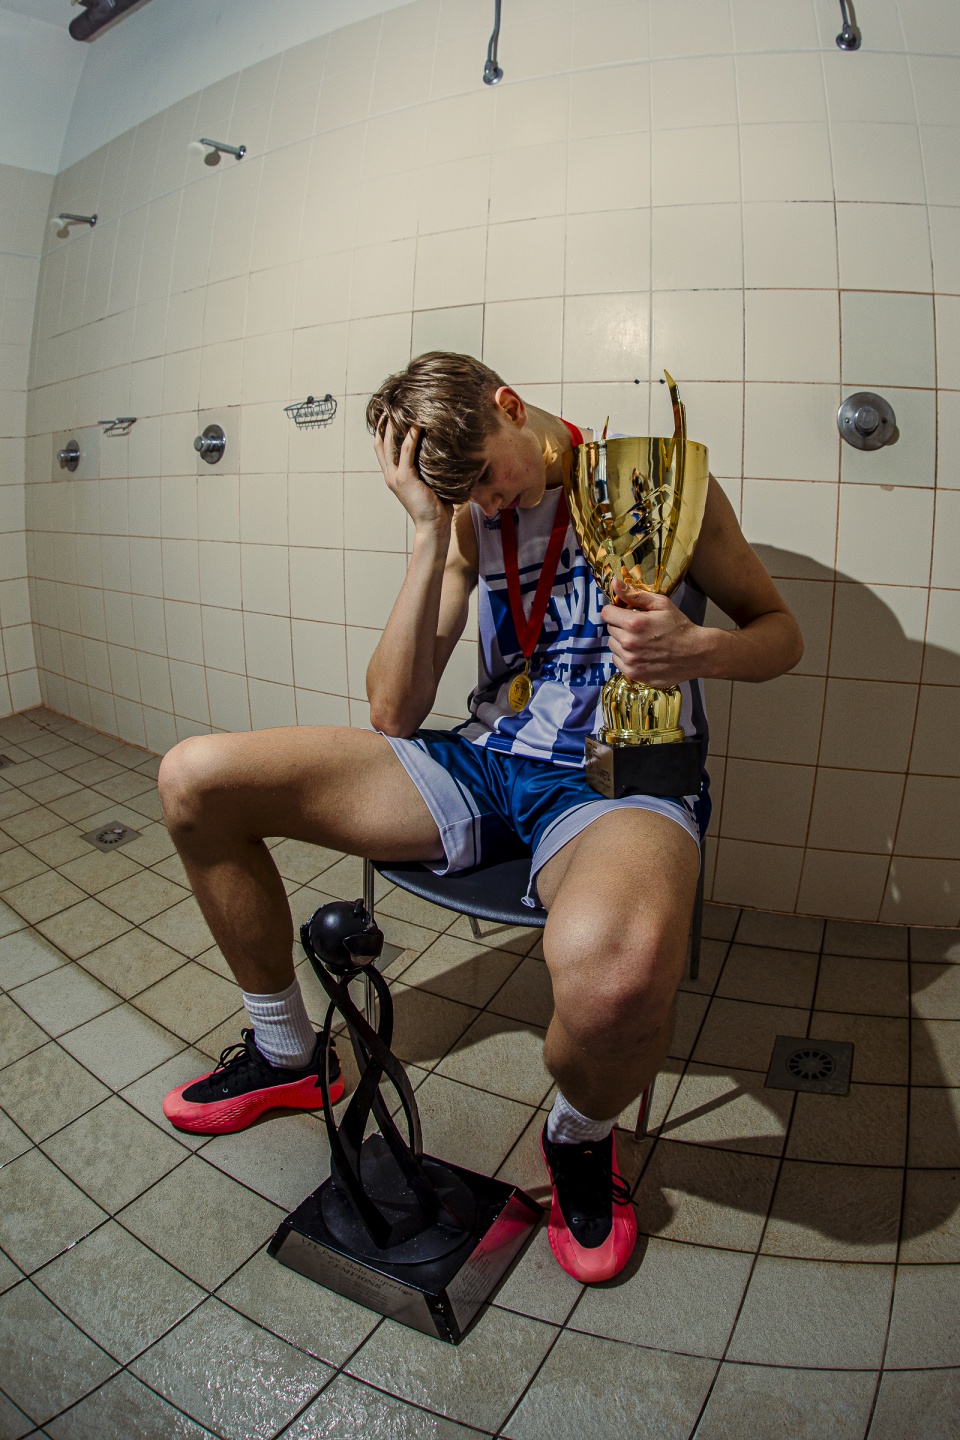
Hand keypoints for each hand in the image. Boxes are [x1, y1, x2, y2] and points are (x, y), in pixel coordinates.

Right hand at [373, 417, 452, 533]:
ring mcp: (395, 476)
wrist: (433, 525)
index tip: (390, 414)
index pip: (382, 448)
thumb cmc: (436, 506)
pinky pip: (406, 451)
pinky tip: (417, 424)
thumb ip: (429, 467)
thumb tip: (443, 449)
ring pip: (389, 444)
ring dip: (395, 424)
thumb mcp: (429, 482)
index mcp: (393, 475)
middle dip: (384, 422)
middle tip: (391, 404)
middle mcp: (390, 474)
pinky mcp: (405, 478)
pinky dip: (410, 436)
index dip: (382, 430)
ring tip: (403, 407)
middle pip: (380, 442)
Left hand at [601, 576, 704, 687]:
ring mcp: (630, 661)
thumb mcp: (661, 605)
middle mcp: (629, 643)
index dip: (615, 611)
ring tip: (641, 641)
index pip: (607, 613)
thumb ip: (635, 595)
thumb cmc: (679, 627)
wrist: (696, 654)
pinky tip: (641, 653)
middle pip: (610, 629)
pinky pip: (617, 661)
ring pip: (612, 645)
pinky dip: (625, 656)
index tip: (624, 613)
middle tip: (639, 628)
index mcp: (634, 623)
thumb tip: (615, 583)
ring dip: (622, 641)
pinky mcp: (633, 674)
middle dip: (620, 625)